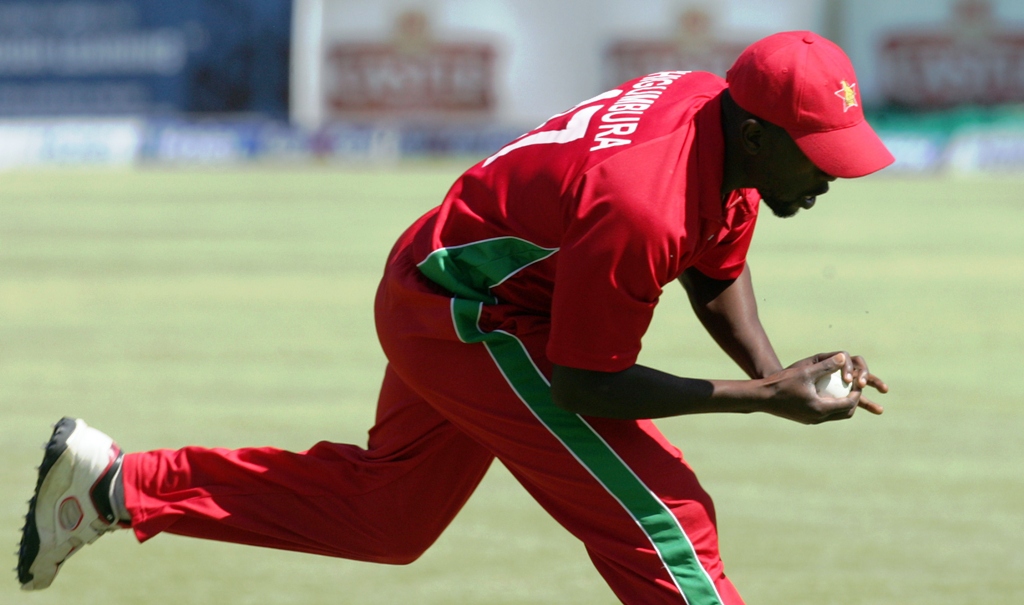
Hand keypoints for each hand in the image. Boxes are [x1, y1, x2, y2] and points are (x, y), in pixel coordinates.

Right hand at [759, 352, 888, 423]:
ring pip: (835, 415)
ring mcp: (811, 420)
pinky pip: (825, 414)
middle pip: (846, 413)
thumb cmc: (782, 383)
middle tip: (854, 387)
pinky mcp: (805, 419)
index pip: (849, 403)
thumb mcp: (806, 372)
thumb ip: (826, 365)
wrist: (762, 398)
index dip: (857, 392)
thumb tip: (844, 357)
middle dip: (853, 401)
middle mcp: (818, 418)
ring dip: (843, 404)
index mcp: (821, 409)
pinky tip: (827, 393)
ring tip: (844, 390)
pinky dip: (831, 405)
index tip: (857, 381)